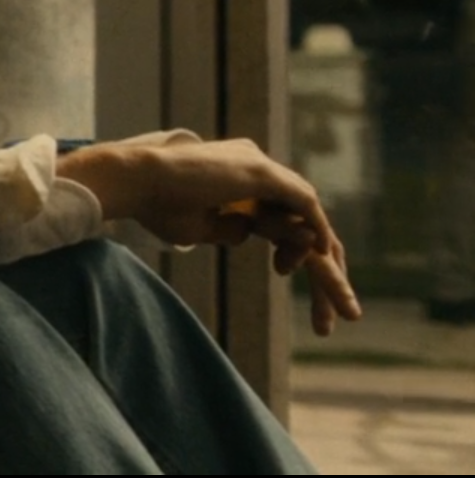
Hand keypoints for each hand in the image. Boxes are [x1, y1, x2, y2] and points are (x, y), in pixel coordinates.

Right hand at [58, 132, 363, 335]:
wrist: (135, 181)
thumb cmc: (154, 206)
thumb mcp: (197, 227)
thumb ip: (226, 229)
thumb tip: (246, 234)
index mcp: (238, 181)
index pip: (279, 217)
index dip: (290, 250)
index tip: (285, 276)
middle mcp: (255, 168)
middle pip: (300, 219)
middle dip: (320, 265)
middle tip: (339, 310)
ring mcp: (260, 167)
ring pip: (308, 217)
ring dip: (328, 264)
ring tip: (342, 306)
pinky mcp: (262, 172)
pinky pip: (305, 207)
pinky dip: (318, 236)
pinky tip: (327, 264)